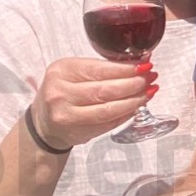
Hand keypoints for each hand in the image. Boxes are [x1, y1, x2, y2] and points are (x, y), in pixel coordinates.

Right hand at [32, 56, 155, 149]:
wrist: (45, 121)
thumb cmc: (64, 92)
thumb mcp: (75, 72)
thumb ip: (102, 68)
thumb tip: (140, 63)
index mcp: (62, 70)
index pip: (99, 69)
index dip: (126, 68)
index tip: (145, 65)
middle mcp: (60, 92)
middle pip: (105, 90)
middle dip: (133, 84)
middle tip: (150, 78)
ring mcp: (66, 114)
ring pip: (108, 109)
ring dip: (133, 101)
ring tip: (148, 92)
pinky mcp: (76, 132)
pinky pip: (108, 123)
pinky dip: (126, 114)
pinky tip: (136, 106)